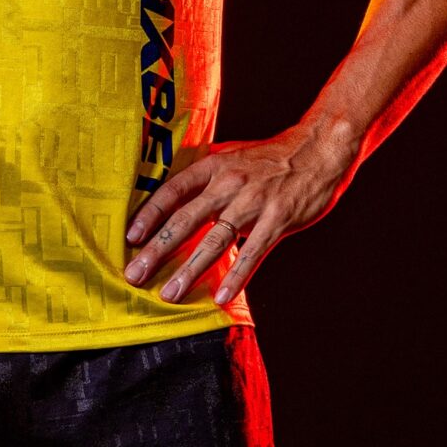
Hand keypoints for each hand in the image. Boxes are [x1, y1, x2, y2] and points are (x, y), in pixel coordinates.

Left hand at [123, 120, 358, 305]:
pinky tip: (222, 296)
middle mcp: (228, 182)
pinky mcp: (277, 219)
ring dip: (189, 270)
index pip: (172, 191)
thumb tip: (176, 199)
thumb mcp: (231, 157)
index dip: (150, 214)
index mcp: (213, 166)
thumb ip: (205, 177)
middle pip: (185, 219)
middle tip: (134, 275)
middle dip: (156, 250)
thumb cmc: (270, 158)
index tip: (130, 237)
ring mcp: (253, 202)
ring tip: (169, 294)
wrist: (317, 150)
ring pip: (214, 240)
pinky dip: (237, 275)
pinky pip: (253, 252)